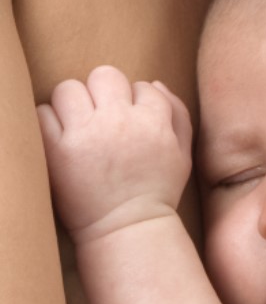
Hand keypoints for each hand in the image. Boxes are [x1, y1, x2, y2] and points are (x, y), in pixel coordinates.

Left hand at [36, 66, 192, 241]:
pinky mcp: (57, 151)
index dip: (136, 102)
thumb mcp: (184, 153)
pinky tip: (59, 136)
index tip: (131, 120)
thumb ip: (177, 113)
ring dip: (72, 103)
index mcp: (153, 120)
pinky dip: (48, 122)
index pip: (142, 86)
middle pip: (104, 76)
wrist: (127, 228)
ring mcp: (86, 134)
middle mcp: (120, 121)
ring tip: (77, 124)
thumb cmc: (158, 191)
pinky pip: (42, 115)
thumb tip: (154, 83)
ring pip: (68, 89)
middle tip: (100, 114)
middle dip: (103, 91)